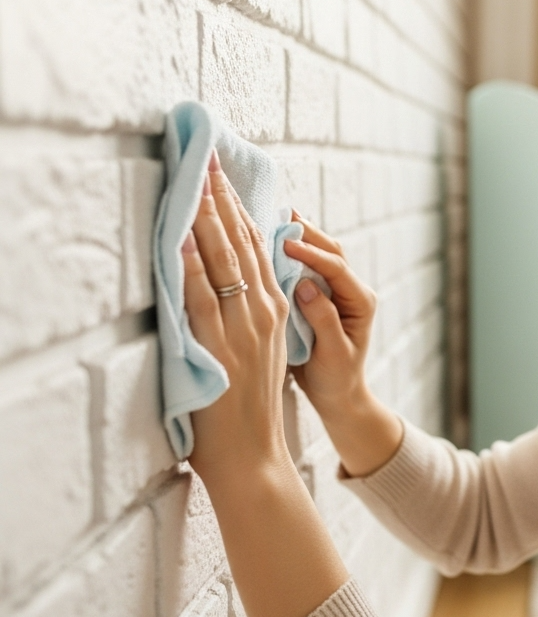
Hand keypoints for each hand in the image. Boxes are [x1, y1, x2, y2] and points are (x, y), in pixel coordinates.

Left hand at [182, 150, 291, 481]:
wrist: (257, 457)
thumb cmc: (251, 412)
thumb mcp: (261, 354)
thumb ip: (248, 318)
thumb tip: (223, 286)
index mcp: (277, 311)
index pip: (258, 248)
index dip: (239, 209)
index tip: (224, 176)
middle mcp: (265, 312)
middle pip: (243, 243)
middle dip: (224, 198)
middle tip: (209, 159)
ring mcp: (243, 327)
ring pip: (225, 259)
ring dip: (208, 215)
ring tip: (196, 179)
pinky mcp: (219, 345)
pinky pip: (201, 292)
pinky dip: (189, 259)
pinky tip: (180, 231)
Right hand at [281, 211, 401, 476]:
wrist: (338, 395)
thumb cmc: (337, 379)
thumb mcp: (333, 354)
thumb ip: (324, 319)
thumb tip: (306, 285)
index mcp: (361, 302)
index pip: (337, 267)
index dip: (312, 253)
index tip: (285, 244)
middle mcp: (352, 290)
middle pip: (331, 251)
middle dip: (306, 233)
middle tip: (276, 217)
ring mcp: (337, 290)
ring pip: (320, 253)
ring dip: (298, 236)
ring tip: (271, 220)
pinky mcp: (321, 294)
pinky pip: (307, 266)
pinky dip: (290, 252)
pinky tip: (268, 241)